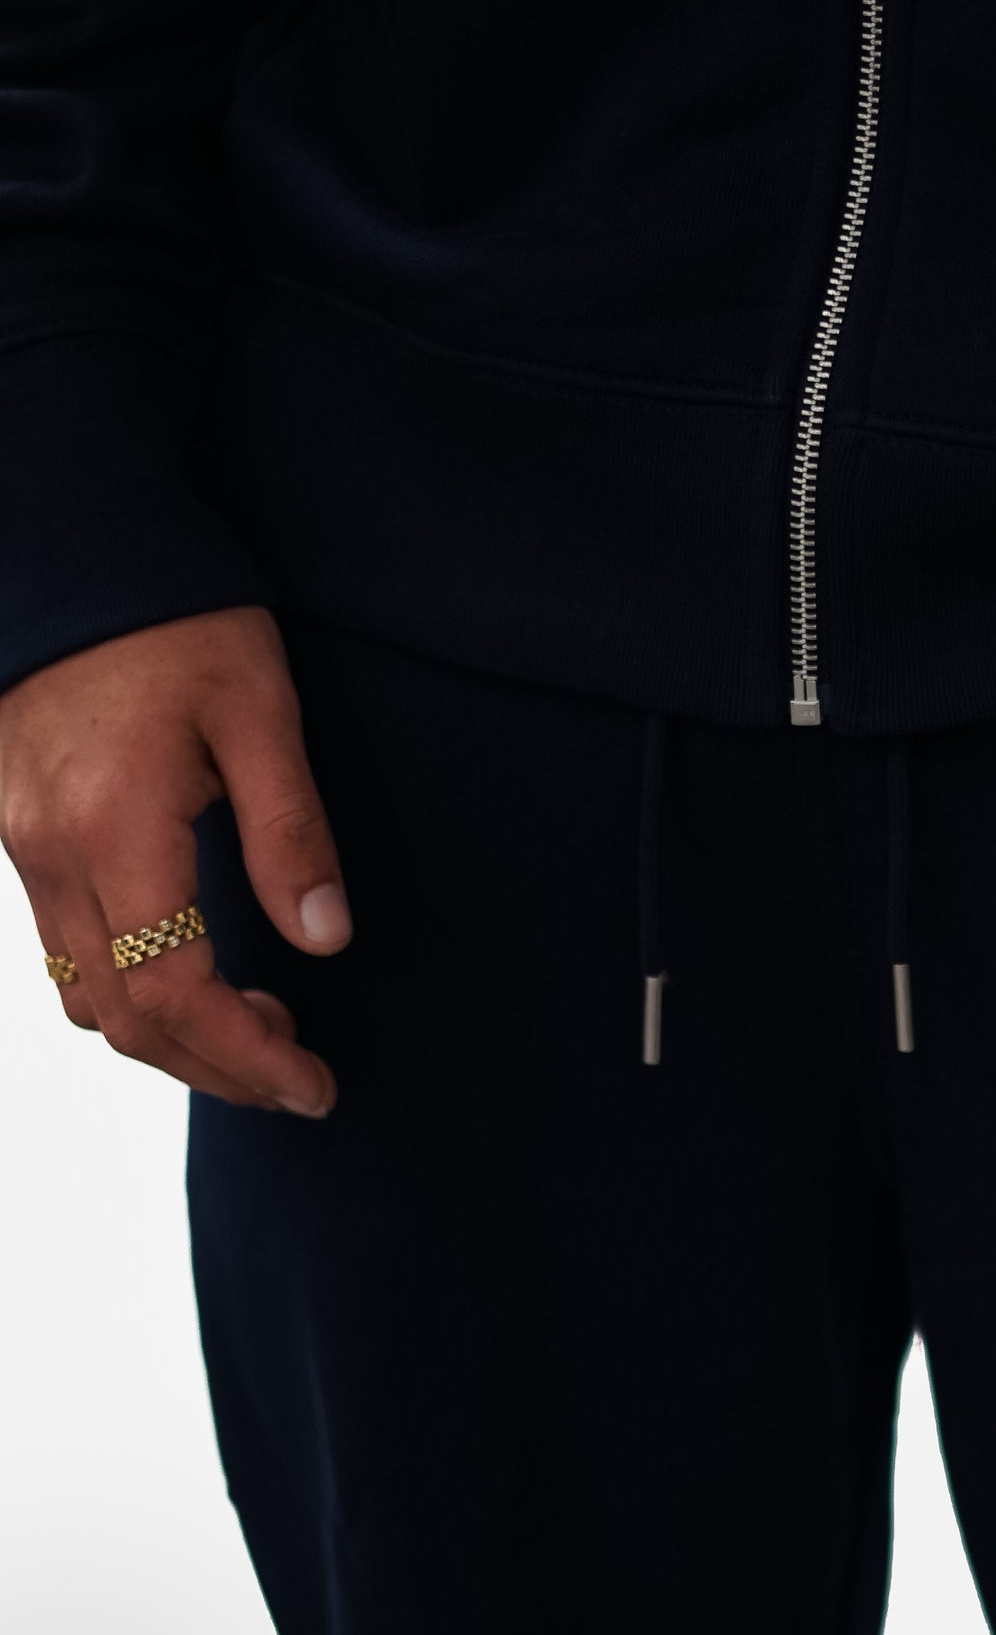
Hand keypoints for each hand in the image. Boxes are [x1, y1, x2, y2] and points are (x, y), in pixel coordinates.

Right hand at [0, 606, 347, 1113]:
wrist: (69, 548)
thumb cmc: (173, 616)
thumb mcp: (257, 708)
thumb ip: (289, 830)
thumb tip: (325, 938)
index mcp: (115, 830)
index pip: (173, 995)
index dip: (247, 1060)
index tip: (314, 1086)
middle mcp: (52, 853)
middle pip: (124, 1020)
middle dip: (216, 1069)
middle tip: (297, 1078)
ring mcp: (22, 847)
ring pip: (83, 996)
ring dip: (169, 1038)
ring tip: (258, 1028)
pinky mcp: (16, 833)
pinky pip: (60, 949)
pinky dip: (127, 990)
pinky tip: (192, 971)